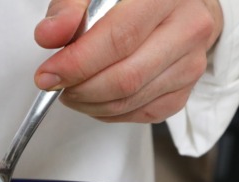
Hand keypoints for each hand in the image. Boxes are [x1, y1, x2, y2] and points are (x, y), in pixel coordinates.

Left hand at [34, 0, 223, 122]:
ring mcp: (190, 64)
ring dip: (90, 103)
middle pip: (126, 76)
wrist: (177, 6)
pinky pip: (140, 114)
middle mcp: (187, 29)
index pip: (119, 38)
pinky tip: (95, 97)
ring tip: (71, 89)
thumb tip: (48, 35)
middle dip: (80, 88)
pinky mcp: (185, 91)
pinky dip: (108, 112)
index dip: (78, 63)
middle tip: (56, 85)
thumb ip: (69, 9)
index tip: (48, 74)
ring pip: (130, 100)